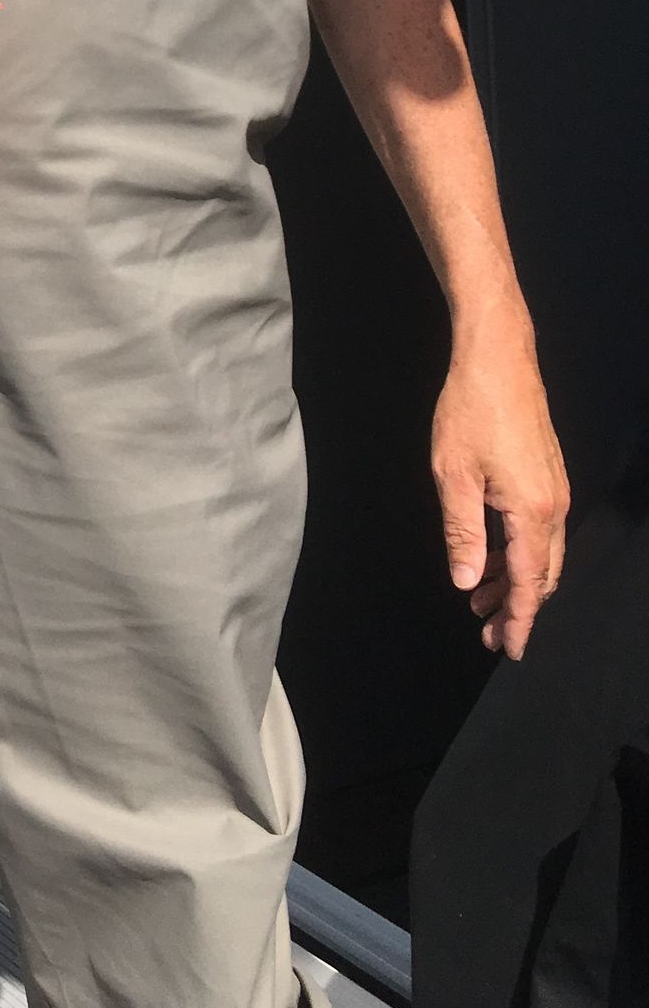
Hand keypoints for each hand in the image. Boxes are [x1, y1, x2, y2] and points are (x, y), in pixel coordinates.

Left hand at [431, 328, 568, 658]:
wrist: (498, 357)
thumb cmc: (470, 410)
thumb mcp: (453, 474)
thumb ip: (462, 532)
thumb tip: (466, 582)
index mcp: (533, 511)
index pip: (528, 583)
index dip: (517, 619)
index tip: (507, 649)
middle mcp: (554, 505)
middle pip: (541, 574)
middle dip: (516, 606)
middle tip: (487, 632)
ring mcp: (555, 489)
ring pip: (541, 552)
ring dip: (513, 579)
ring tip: (479, 599)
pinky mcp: (547, 475)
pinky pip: (538, 530)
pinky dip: (516, 552)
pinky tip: (489, 555)